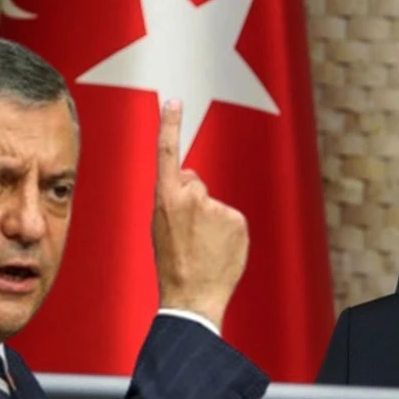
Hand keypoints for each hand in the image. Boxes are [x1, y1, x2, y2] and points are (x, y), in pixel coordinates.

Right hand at [151, 99, 248, 330]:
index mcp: (165, 198)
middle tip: (188, 234)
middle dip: (193, 200)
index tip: (173, 101)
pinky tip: (219, 251)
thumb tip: (193, 181)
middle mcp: (191, 197)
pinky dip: (228, 233)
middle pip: (195, 182)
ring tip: (203, 248)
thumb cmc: (174, 263)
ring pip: (214, 204)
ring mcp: (216, 208)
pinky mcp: (237, 219)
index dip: (170, 125)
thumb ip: (174, 198)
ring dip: (211, 220)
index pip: (167, 154)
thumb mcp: (161, 225)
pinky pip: (232, 219)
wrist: (191, 296)